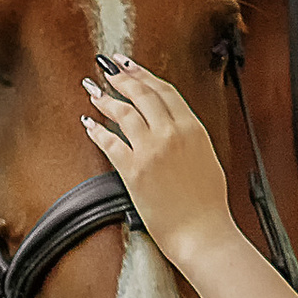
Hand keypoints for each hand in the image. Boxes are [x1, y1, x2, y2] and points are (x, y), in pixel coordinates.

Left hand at [83, 61, 236, 271]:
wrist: (202, 232)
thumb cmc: (208, 205)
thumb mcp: (206, 158)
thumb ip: (189, 137)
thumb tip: (172, 126)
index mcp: (193, 128)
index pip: (164, 90)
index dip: (143, 74)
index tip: (130, 65)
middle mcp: (171, 133)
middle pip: (141, 94)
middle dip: (120, 77)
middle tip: (107, 69)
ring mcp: (151, 150)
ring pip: (122, 112)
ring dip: (105, 99)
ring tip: (94, 92)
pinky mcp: (133, 170)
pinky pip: (109, 142)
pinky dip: (96, 131)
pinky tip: (89, 125)